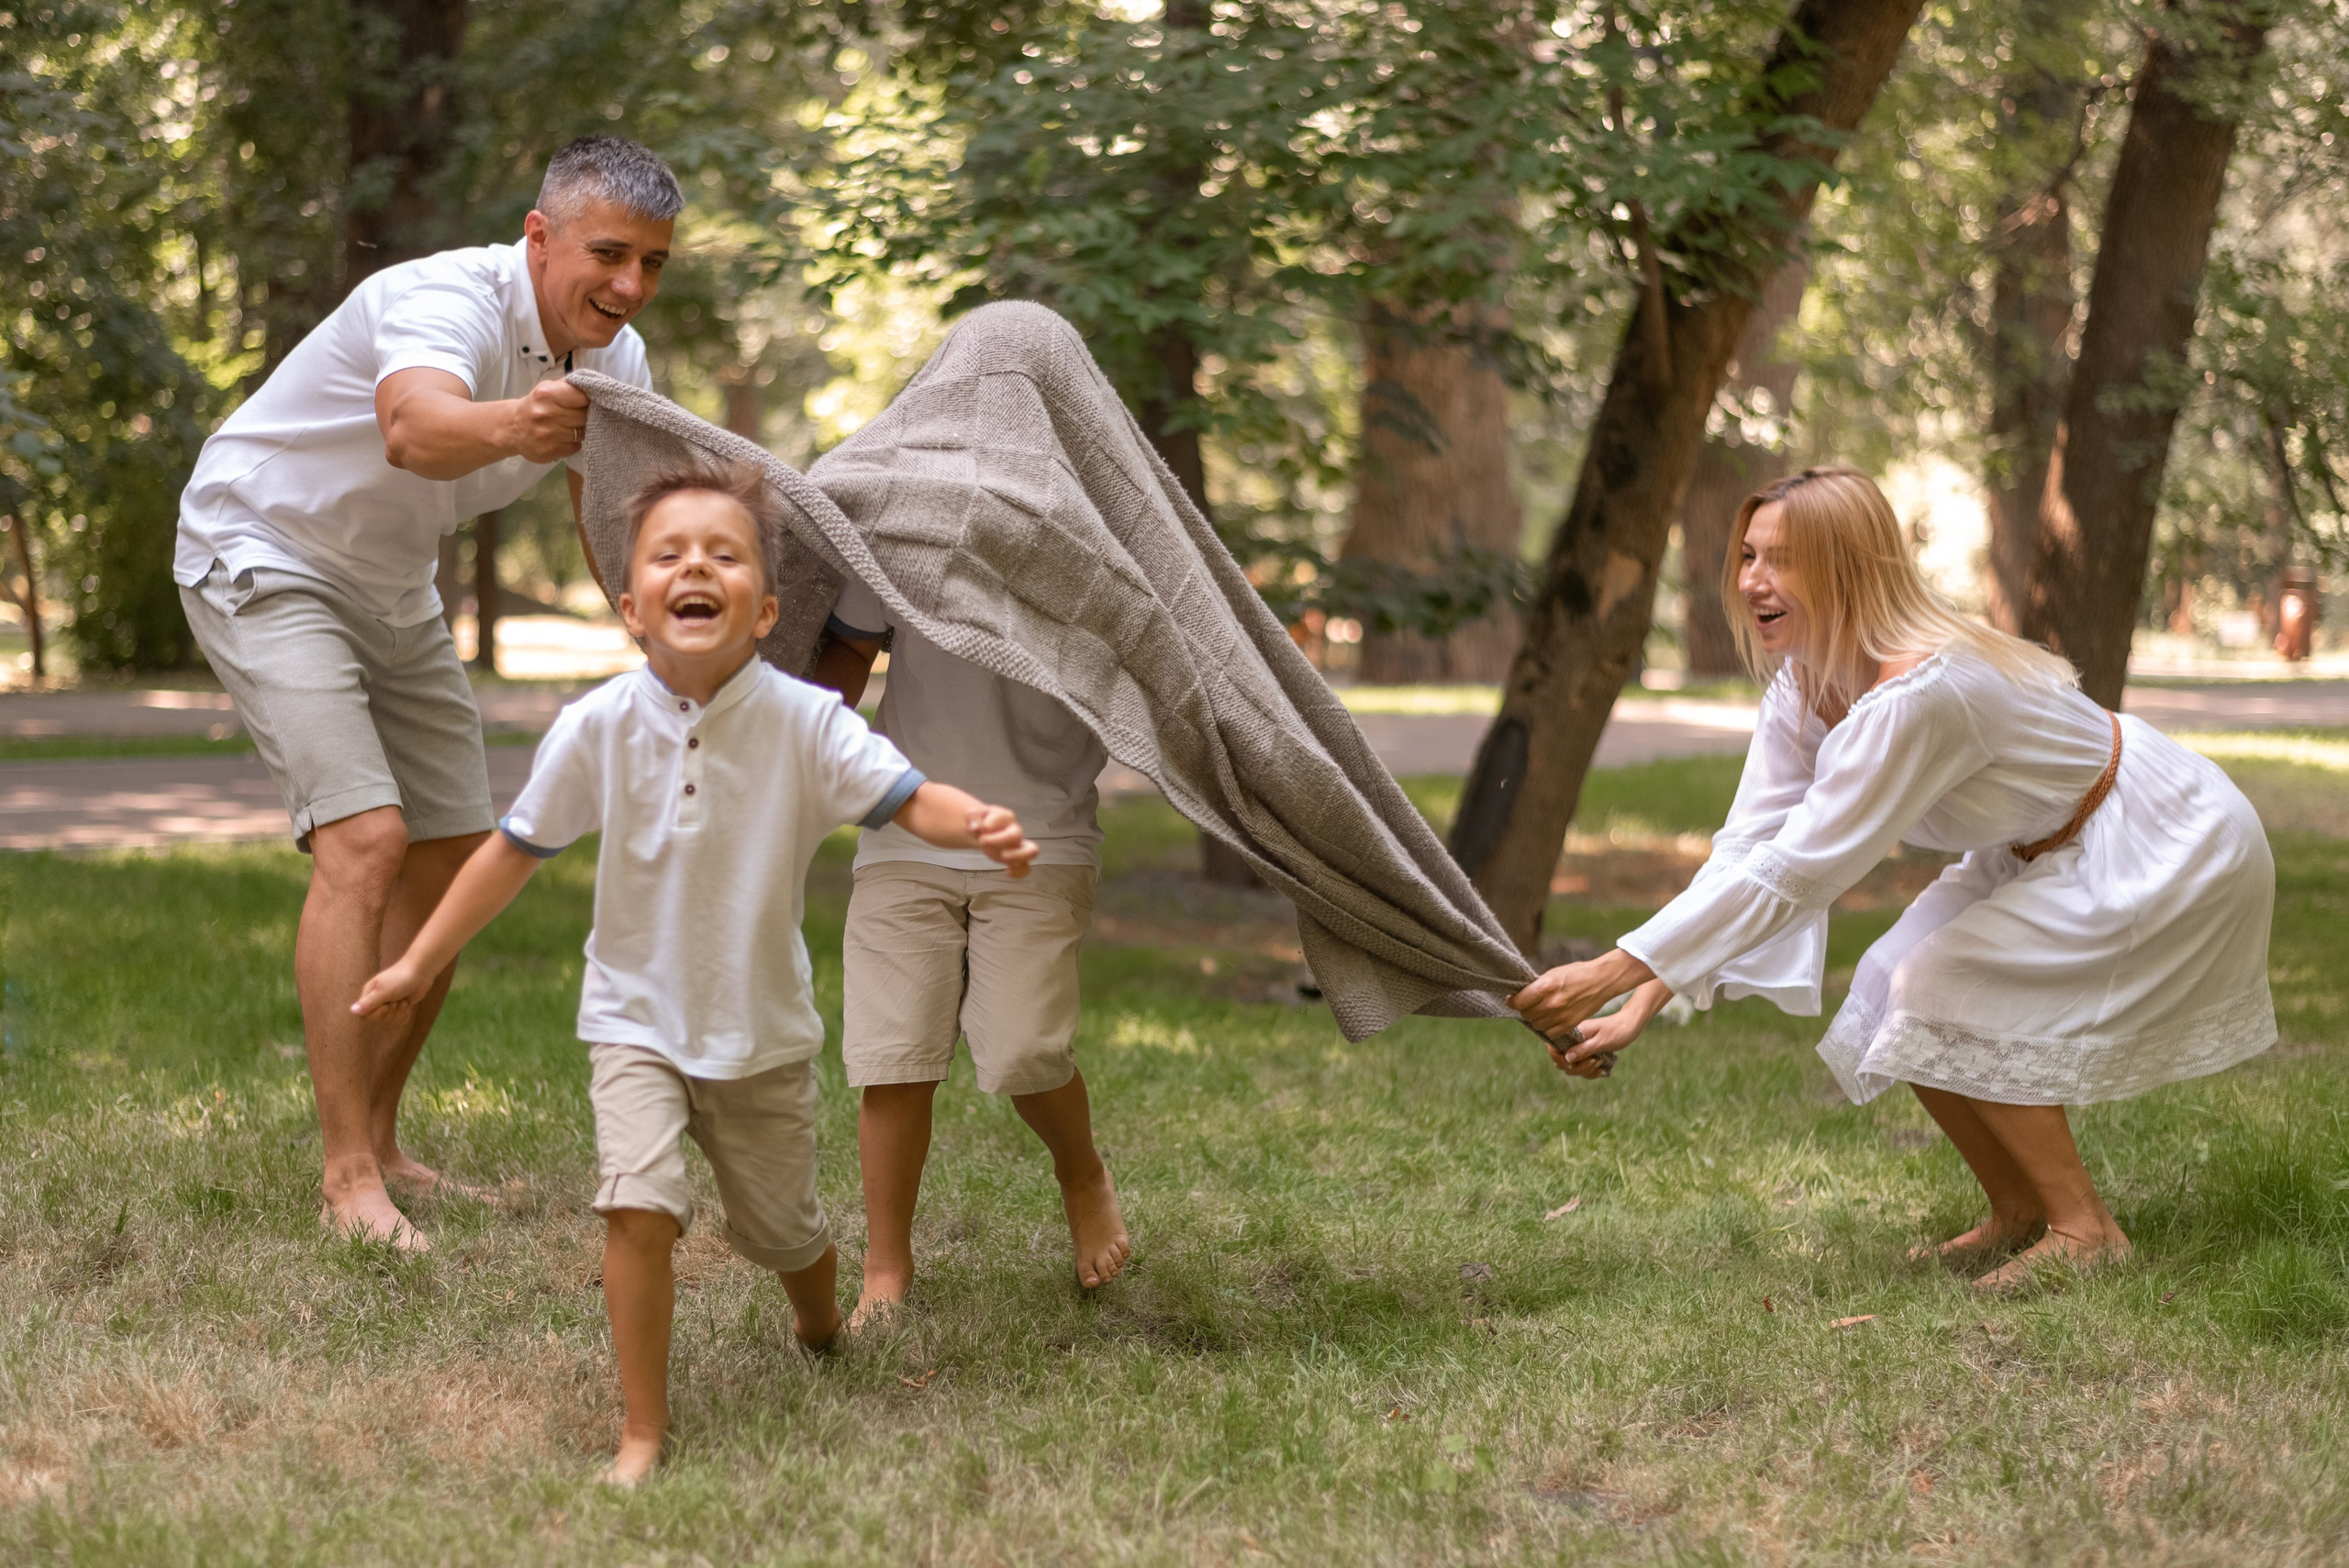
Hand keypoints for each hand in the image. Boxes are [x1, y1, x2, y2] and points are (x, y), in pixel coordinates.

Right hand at [352, 960, 431, 1018]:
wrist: (420, 972)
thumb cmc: (400, 978)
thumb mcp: (384, 990)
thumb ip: (369, 1002)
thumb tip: (352, 1011)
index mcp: (369, 995)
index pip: (365, 1016)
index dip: (376, 1014)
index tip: (386, 1006)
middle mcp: (377, 1001)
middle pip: (378, 1020)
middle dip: (390, 1013)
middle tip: (397, 1002)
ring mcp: (389, 1005)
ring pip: (390, 1021)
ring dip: (399, 1013)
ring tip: (403, 1001)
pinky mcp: (400, 1008)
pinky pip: (400, 1021)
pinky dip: (405, 1014)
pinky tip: (408, 1005)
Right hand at [507, 378, 590, 464]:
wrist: (512, 427)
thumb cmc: (536, 405)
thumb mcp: (548, 388)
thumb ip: (570, 386)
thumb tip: (594, 386)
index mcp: (547, 394)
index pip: (583, 398)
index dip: (588, 401)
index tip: (586, 403)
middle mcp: (546, 414)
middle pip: (585, 416)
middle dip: (584, 416)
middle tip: (576, 416)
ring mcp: (548, 435)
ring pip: (582, 433)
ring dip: (579, 431)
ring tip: (567, 427)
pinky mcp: (550, 451)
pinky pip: (575, 447)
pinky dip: (573, 444)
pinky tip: (562, 438)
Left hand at [968, 804, 1038, 877]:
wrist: (984, 829)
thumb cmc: (981, 821)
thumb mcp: (974, 814)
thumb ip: (973, 817)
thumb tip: (974, 827)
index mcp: (1006, 817)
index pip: (1006, 817)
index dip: (994, 823)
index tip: (983, 827)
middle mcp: (1015, 830)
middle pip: (1016, 835)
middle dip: (998, 841)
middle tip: (982, 842)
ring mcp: (1017, 845)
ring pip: (1031, 850)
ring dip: (1017, 856)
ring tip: (1002, 856)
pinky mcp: (1016, 859)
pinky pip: (1026, 867)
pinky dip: (1019, 872)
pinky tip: (1007, 872)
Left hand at [1509, 950, 1650, 1040]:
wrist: (1601, 981)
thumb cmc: (1576, 973)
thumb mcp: (1553, 974)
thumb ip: (1537, 986)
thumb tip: (1520, 995)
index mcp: (1546, 986)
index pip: (1518, 1002)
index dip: (1512, 1002)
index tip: (1512, 1000)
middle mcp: (1552, 1002)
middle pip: (1526, 1014)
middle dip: (1525, 1010)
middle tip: (1529, 1004)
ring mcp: (1561, 1015)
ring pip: (1536, 1025)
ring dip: (1536, 1019)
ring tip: (1542, 1010)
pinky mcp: (1570, 1024)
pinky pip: (1550, 1033)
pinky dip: (1548, 1028)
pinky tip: (1552, 1018)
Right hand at [1547, 1006, 1640, 1077]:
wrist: (1630, 1025)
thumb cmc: (1617, 1030)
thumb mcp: (1601, 1041)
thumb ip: (1583, 1049)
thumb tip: (1566, 1058)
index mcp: (1573, 1033)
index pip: (1553, 1047)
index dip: (1559, 1059)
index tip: (1573, 1064)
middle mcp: (1573, 1040)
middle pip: (1562, 1061)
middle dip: (1577, 1068)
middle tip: (1595, 1062)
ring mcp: (1579, 1046)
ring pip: (1572, 1067)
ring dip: (1585, 1071)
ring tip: (1600, 1064)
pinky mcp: (1586, 1052)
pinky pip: (1582, 1067)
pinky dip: (1590, 1072)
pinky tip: (1601, 1069)